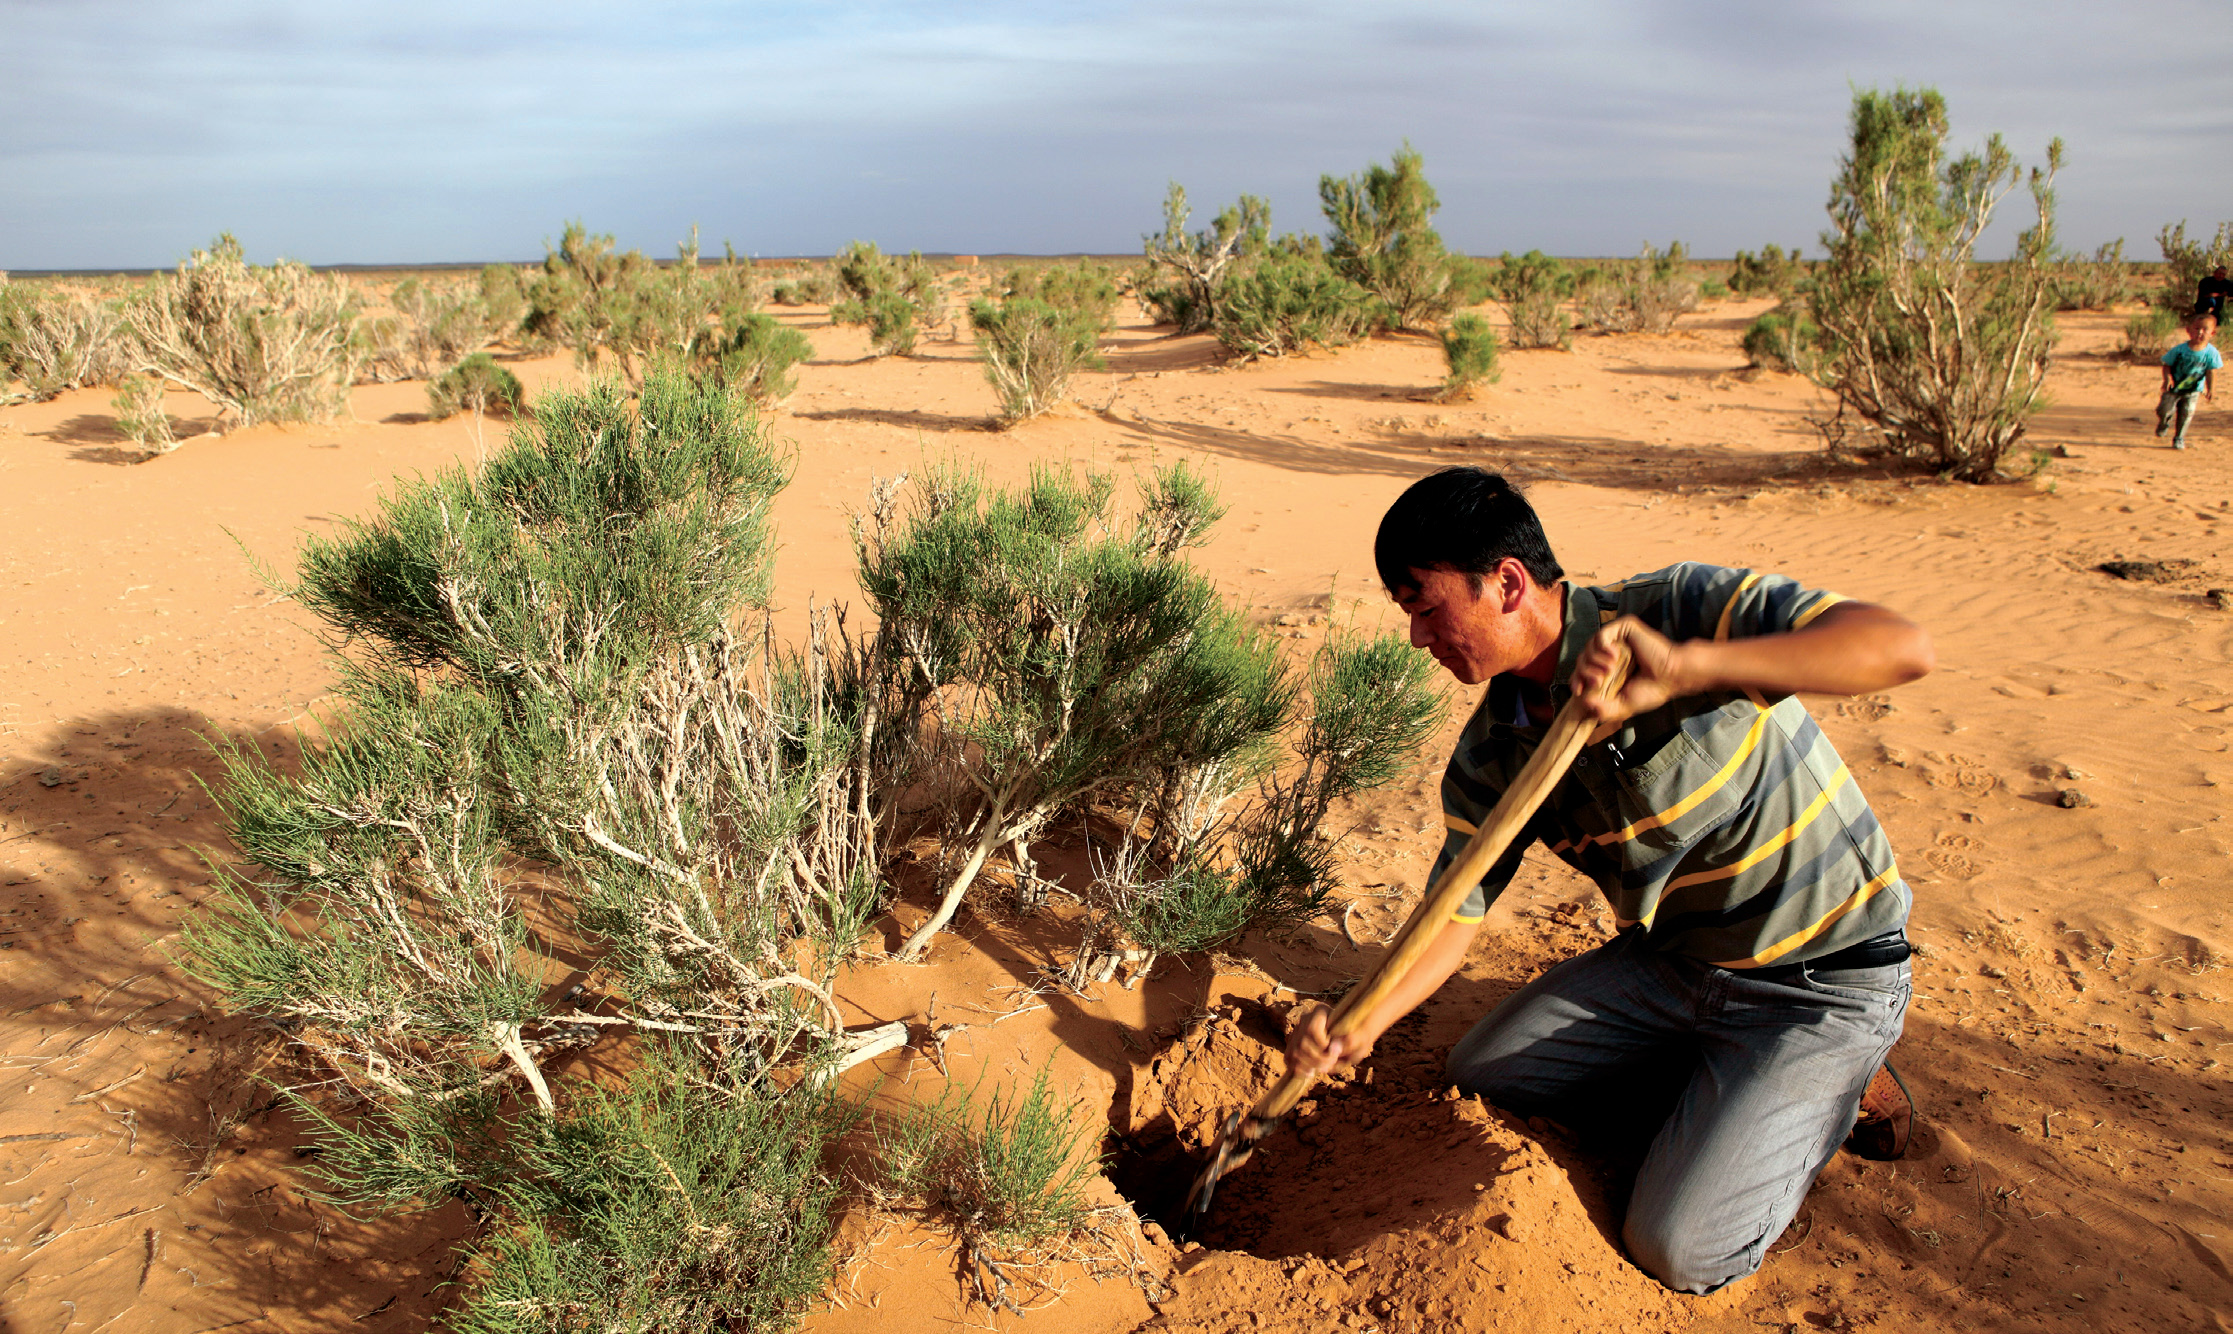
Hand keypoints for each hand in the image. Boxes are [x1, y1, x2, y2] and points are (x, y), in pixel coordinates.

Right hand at [1285, 1001, 1373, 1077]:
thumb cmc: (1357, 1036)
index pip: (1312, 1030)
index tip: (1336, 1053)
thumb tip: (1336, 1048)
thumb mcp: (1359, 1037)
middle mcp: (1306, 1018)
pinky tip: (1310, 1073)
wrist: (1351, 1034)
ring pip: (1295, 1052)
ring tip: (1322, 1069)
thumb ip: (1350, 1041)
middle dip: (1317, 1059)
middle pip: (1302, 1044)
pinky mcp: (1294, 1042)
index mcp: (1320, 1010)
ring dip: (1308, 1065)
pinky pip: (1289, 1057)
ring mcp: (1298, 1030)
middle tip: (1331, 1064)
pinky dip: (1298, 1068)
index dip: (1322, 1045)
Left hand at [1570, 615, 1686, 729]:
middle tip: (1597, 682)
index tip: (1579, 691)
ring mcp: (1617, 638)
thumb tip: (1584, 704)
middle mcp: (1610, 651)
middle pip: (1583, 658)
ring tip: (1610, 671)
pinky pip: (1603, 634)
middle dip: (1585, 672)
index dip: (1576, 679)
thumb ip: (1603, 709)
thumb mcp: (1623, 706)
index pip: (1582, 670)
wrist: (1672, 677)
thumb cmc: (1652, 690)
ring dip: (1595, 661)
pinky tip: (1615, 657)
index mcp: (1608, 667)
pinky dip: (1603, 647)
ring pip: (1590, 646)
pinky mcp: (1625, 628)